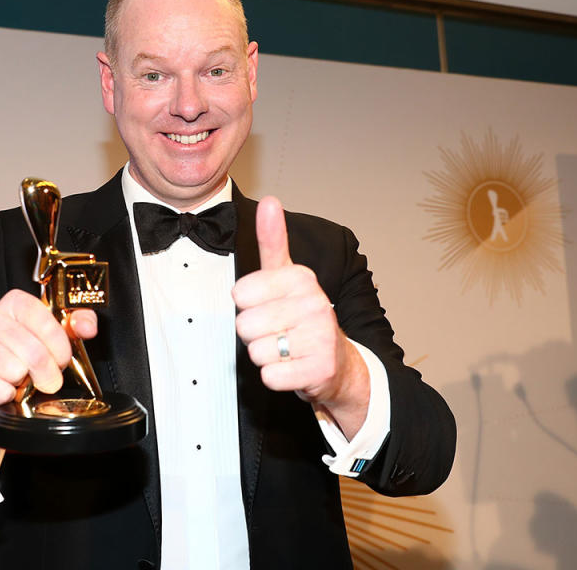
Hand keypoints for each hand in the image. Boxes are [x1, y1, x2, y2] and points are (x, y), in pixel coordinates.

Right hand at [0, 289, 96, 463]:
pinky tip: (4, 390)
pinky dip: (6, 396)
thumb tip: (87, 326)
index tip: (62, 358)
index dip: (58, 344)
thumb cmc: (24, 359)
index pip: (43, 317)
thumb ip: (76, 325)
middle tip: (46, 379)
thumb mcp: (54, 338)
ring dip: (23, 384)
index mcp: (13, 303)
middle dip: (47, 372)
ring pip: (14, 370)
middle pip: (32, 350)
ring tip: (20, 380)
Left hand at [231, 197, 368, 434]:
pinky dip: (277, 377)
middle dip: (256, 334)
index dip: (248, 306)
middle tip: (279, 332)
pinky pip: (270, 376)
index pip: (240, 295)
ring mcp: (320, 337)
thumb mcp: (287, 276)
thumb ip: (273, 240)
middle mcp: (314, 303)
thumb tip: (270, 200)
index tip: (269, 306)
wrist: (336, 362)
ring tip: (287, 348)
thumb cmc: (302, 317)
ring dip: (267, 356)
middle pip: (245, 325)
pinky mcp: (319, 370)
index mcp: (301, 278)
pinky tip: (294, 367)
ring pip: (256, 352)